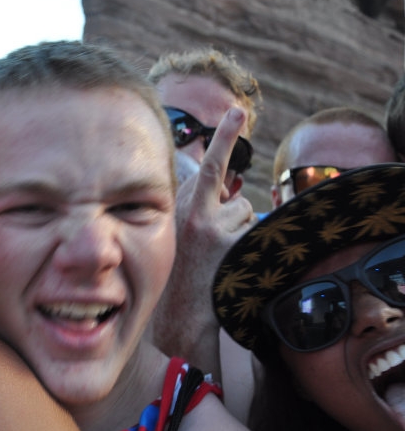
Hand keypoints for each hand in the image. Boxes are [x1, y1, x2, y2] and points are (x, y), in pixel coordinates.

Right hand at [149, 109, 254, 376]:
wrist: (177, 318)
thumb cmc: (176, 277)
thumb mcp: (176, 236)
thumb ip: (196, 209)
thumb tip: (228, 185)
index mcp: (179, 207)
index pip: (208, 165)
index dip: (226, 136)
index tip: (239, 112)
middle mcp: (195, 211)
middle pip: (234, 196)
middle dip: (231, 215)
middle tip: (215, 245)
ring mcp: (215, 226)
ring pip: (246, 214)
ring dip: (240, 233)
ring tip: (220, 260)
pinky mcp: (232, 243)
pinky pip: (253, 233)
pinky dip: (249, 248)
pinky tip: (231, 267)